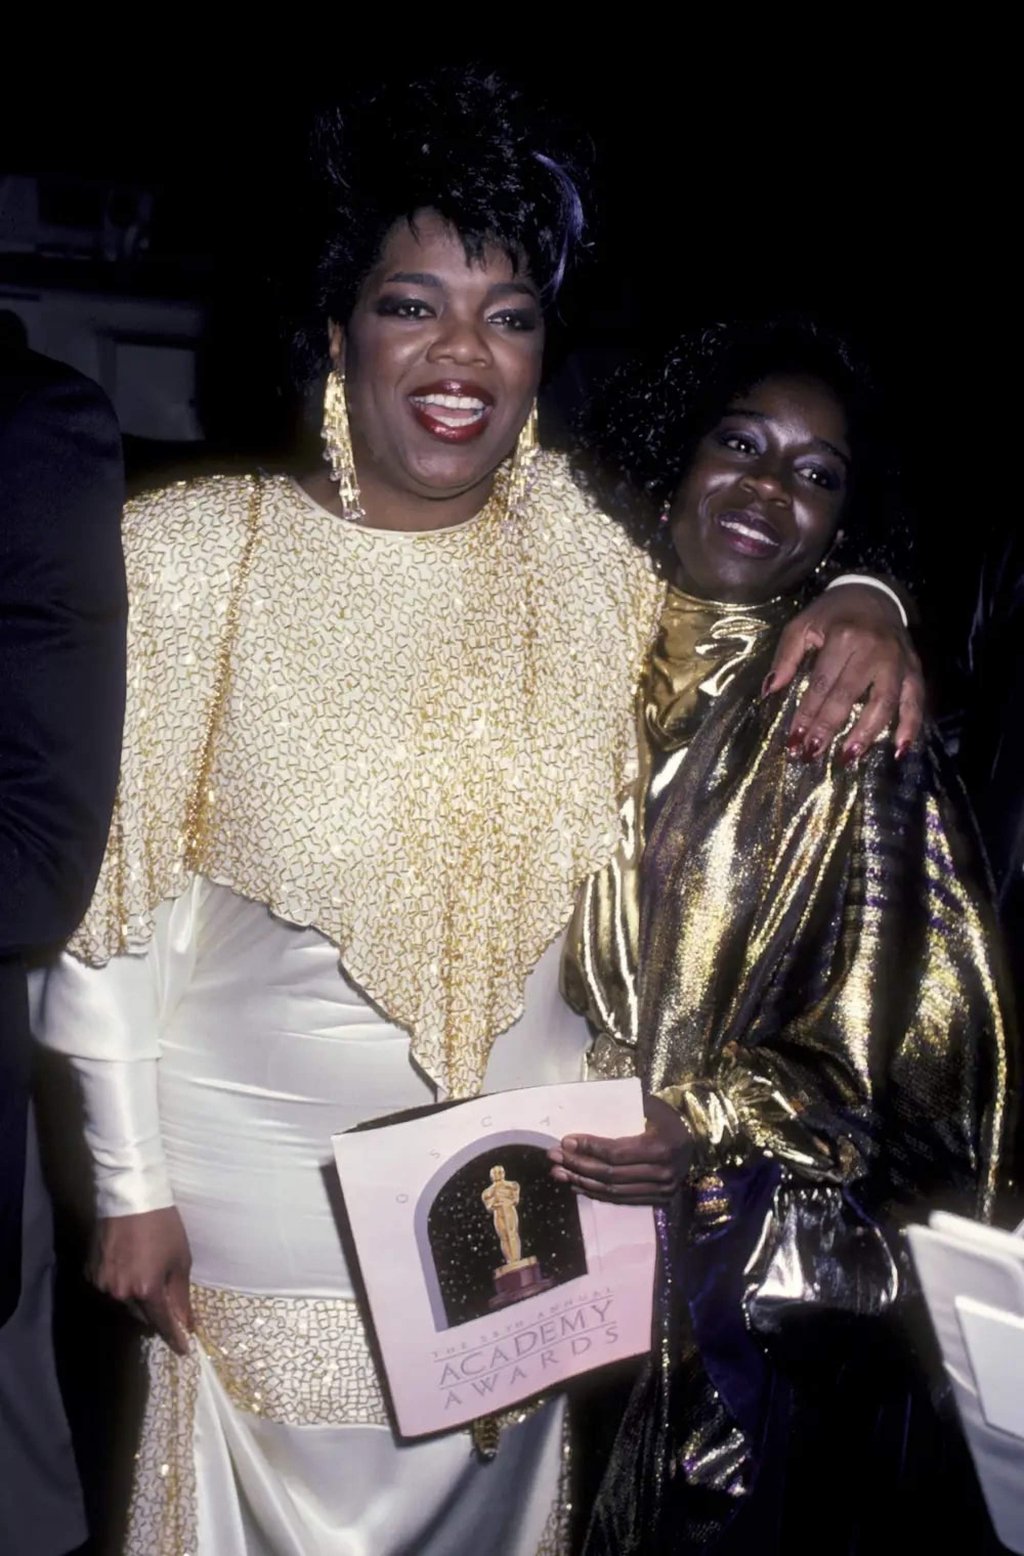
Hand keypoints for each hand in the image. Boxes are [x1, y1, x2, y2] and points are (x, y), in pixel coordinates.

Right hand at [89, 1207, 193, 1354]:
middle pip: (141, 1315)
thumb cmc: (163, 1226)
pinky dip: (120, 1288)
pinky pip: (108, 1291)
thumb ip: (181, 1296)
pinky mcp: (90, 1274)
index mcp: (146, 1290)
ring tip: (147, 1283)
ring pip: (123, 1304)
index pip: (161, 1323)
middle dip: (156, 1315)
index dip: (174, 1338)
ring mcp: (101, 1285)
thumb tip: (187, 1323)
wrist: (131, 1198)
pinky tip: (130, 1272)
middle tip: (168, 1308)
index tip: (183, 1349)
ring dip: (137, 1301)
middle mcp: (120, 1293)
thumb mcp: (180, 1260)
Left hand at [548, 1094, 692, 1203]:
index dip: (589, 1148)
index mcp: (661, 1148)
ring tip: (558, 1172)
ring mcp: (661, 1190)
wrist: (701, 1137)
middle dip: (578, 1165)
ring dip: (582, 1182)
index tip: (565, 1140)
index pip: (616, 1153)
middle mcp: (662, 1173)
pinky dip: (597, 1193)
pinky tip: (578, 1184)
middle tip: (553, 1156)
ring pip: (613, 1191)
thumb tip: (585, 1112)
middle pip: (610, 1174)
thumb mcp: (652, 1106)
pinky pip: (621, 1199)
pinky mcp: (658, 1200)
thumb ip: (625, 1111)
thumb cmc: (670, 1116)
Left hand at [766, 584, 923, 762]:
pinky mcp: (914, 668)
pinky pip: (916, 700)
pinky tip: (898, 750)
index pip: (822, 684)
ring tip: (847, 758)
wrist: (874, 593)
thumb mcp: (802, 625)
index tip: (793, 741)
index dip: (806, 715)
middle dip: (828, 728)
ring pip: (884, 703)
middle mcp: (874, 650)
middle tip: (812, 754)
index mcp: (844, 637)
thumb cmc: (832, 613)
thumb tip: (768, 691)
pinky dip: (911, 726)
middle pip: (849, 697)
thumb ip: (786, 657)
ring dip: (866, 733)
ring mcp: (897, 660)